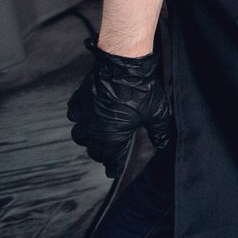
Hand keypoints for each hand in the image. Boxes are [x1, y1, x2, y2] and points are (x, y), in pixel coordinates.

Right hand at [67, 39, 172, 176]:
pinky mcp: (78, 100)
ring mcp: (83, 115)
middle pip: (95, 150)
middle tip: (110, 153)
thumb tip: (162, 143)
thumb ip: (160, 131)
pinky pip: (74, 115)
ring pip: (80, 136)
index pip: (111, 160)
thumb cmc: (141, 89)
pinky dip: (80, 118)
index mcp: (112, 138)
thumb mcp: (157, 112)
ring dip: (88, 139)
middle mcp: (93, 130)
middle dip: (103, 154)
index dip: (114, 167)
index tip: (114, 172)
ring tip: (97, 137)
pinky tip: (87, 116)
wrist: (122, 64)